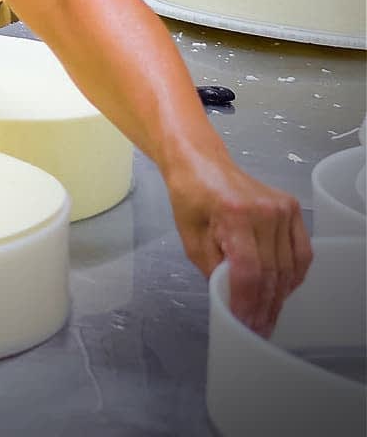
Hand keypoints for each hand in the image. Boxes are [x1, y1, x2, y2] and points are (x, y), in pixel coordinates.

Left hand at [165, 154, 310, 335]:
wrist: (202, 164)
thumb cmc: (190, 198)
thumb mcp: (190, 237)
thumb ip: (212, 269)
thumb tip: (231, 299)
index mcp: (235, 216)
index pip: (248, 270)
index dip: (246, 301)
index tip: (242, 321)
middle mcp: (265, 212)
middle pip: (271, 272)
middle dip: (263, 305)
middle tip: (258, 327)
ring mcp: (283, 209)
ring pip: (289, 266)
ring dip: (280, 296)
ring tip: (269, 317)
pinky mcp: (293, 209)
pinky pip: (300, 251)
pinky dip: (293, 275)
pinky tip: (282, 292)